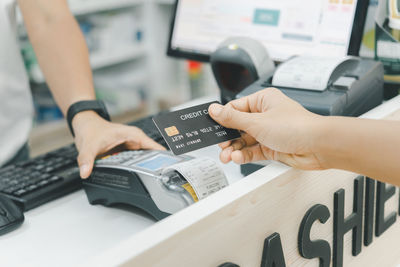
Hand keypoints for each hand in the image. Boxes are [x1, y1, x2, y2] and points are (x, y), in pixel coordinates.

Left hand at [72, 111, 165, 177]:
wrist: (85, 126)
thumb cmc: (91, 129)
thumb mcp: (89, 145)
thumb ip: (87, 160)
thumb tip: (86, 172)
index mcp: (134, 135)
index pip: (155, 147)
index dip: (164, 158)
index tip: (170, 169)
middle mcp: (135, 141)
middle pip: (153, 156)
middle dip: (158, 167)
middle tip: (162, 180)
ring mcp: (132, 148)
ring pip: (146, 160)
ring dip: (149, 169)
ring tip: (155, 181)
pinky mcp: (128, 154)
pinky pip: (137, 163)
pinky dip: (140, 169)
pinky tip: (142, 178)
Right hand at [208, 88, 325, 169]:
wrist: (319, 146)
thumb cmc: (297, 127)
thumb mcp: (257, 122)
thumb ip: (233, 118)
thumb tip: (214, 110)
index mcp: (263, 101)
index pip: (235, 108)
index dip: (223, 118)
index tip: (211, 127)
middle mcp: (266, 115)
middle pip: (238, 126)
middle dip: (228, 138)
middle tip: (220, 145)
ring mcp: (269, 132)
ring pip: (245, 141)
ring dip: (235, 149)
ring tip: (228, 155)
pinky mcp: (272, 147)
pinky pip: (253, 151)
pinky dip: (245, 155)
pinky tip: (238, 157)